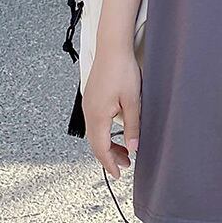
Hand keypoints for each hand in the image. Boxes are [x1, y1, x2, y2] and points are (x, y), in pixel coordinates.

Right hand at [82, 38, 141, 178]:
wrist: (112, 48)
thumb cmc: (123, 70)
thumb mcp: (133, 100)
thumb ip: (133, 126)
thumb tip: (133, 147)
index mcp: (97, 115)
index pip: (101, 148)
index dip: (110, 164)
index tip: (118, 174)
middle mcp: (89, 112)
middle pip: (96, 143)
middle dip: (110, 157)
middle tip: (126, 165)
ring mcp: (88, 104)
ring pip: (95, 133)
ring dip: (107, 145)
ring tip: (124, 151)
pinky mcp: (91, 97)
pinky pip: (95, 122)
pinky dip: (104, 133)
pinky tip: (115, 132)